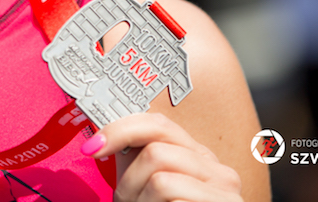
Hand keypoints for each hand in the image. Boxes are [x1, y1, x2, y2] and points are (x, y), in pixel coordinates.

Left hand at [81, 112, 242, 201]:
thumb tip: (100, 138)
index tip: (92, 148)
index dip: (119, 130)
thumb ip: (137, 159)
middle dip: (128, 183)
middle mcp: (218, 170)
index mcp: (199, 157)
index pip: (157, 124)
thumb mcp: (148, 187)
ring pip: (160, 180)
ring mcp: (225, 193)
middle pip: (155, 152)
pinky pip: (174, 200)